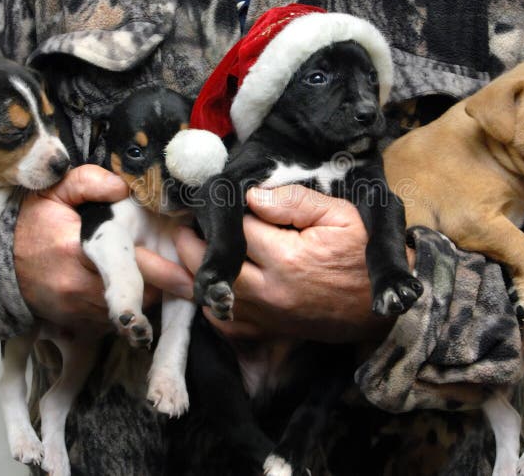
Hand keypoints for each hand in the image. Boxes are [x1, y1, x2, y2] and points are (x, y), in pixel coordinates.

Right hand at [14, 164, 192, 327]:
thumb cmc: (33, 223)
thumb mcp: (54, 190)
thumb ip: (88, 181)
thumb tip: (121, 187)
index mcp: (74, 251)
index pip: (128, 268)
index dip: (163, 272)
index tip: (190, 276)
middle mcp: (76, 288)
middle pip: (138, 295)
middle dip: (164, 284)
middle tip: (189, 275)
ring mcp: (76, 311)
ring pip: (131, 311)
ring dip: (149, 297)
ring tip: (162, 276)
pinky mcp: (78, 325)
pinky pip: (116, 321)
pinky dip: (131, 308)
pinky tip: (137, 289)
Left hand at [174, 185, 409, 342]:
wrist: (380, 309)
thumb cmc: (362, 257)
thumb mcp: (342, 216)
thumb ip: (295, 202)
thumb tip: (251, 196)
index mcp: (285, 259)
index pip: (234, 227)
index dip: (215, 209)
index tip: (199, 192)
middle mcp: (266, 292)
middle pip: (207, 262)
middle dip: (185, 236)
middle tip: (171, 215)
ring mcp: (262, 316)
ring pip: (203, 295)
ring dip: (175, 273)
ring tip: (142, 255)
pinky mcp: (263, 331)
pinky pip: (219, 322)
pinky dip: (199, 304)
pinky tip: (183, 288)